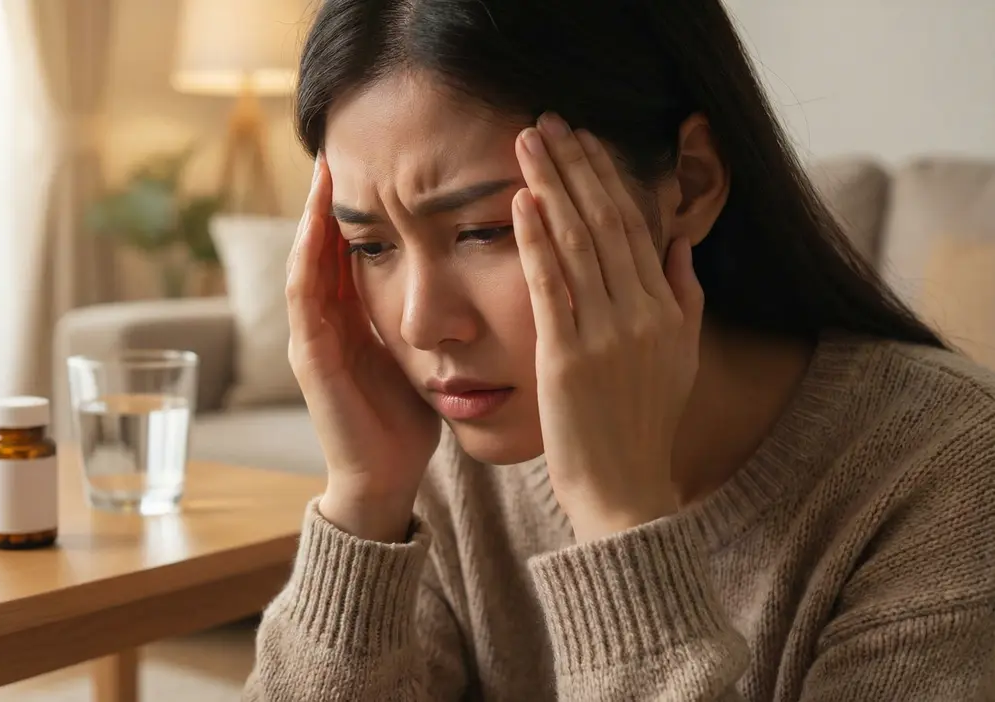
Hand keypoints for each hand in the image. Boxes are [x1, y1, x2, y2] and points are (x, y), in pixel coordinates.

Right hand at [286, 153, 441, 541]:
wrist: (385, 479)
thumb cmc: (406, 421)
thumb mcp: (421, 355)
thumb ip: (429, 320)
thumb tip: (470, 283)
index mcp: (353, 319)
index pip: (350, 251)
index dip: (359, 207)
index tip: (376, 163)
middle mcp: (326, 322)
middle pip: (322, 246)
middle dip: (327, 200)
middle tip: (337, 147)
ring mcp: (313, 339)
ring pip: (306, 262)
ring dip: (311, 217)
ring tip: (322, 172)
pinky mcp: (310, 359)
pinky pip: (305, 298)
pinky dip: (309, 260)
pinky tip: (319, 227)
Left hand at [512, 114, 703, 541]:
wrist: (623, 489)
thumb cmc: (643, 423)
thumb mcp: (679, 355)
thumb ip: (684, 294)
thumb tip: (677, 240)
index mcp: (667, 307)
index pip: (634, 224)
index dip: (605, 176)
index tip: (582, 140)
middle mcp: (641, 313)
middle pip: (606, 221)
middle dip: (574, 166)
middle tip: (546, 122)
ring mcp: (605, 335)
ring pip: (578, 244)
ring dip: (550, 188)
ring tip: (527, 144)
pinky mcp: (567, 358)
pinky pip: (551, 288)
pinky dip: (536, 243)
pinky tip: (520, 205)